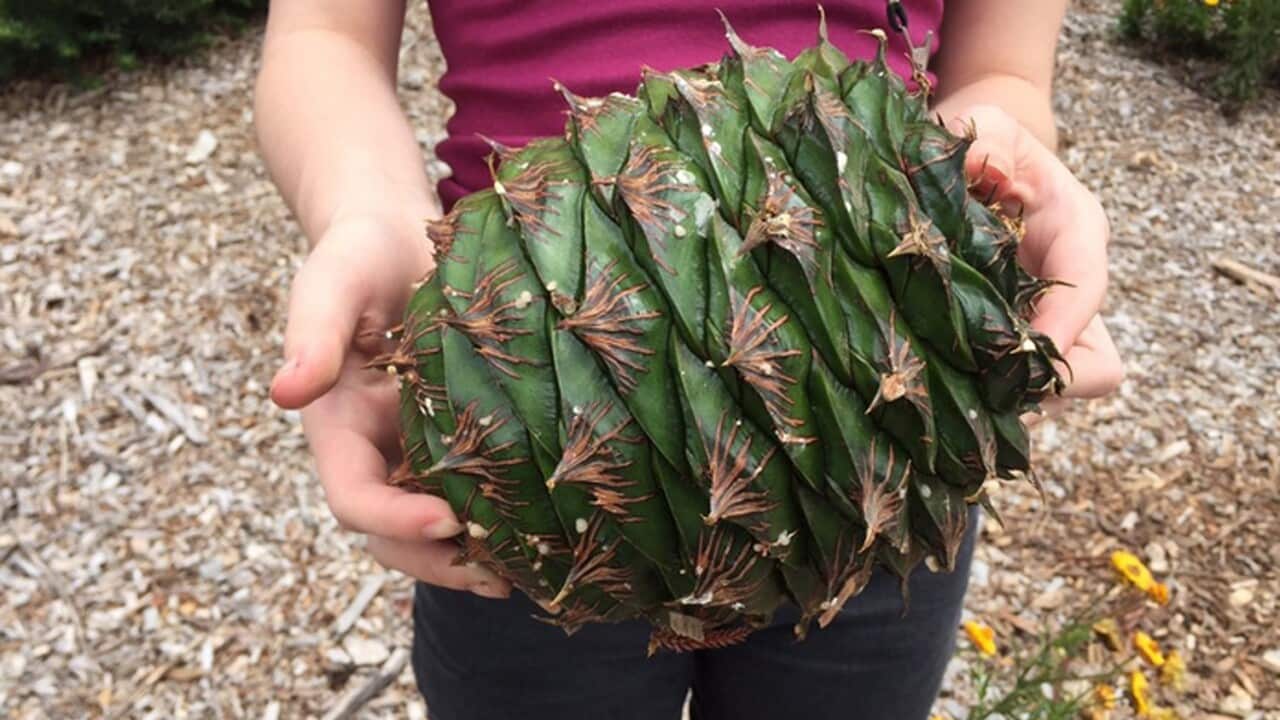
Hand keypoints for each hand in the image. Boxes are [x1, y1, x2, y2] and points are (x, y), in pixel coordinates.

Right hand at [271, 213, 510, 598]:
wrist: (396, 238)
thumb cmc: (359, 256)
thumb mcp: (332, 284)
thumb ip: (312, 335)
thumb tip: (284, 392)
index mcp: (337, 429)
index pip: (353, 496)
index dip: (392, 521)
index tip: (446, 521)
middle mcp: (376, 452)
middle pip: (393, 534)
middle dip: (438, 561)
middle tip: (498, 575)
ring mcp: (419, 449)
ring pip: (437, 525)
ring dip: (474, 555)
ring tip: (531, 569)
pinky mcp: (462, 437)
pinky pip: (477, 488)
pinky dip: (504, 515)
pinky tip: (550, 525)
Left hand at [946, 105, 1124, 420]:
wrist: (972, 164)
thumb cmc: (982, 141)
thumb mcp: (984, 124)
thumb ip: (982, 135)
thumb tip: (977, 166)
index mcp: (1076, 233)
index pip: (1090, 287)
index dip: (1064, 324)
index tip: (1024, 351)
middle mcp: (1068, 289)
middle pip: (1087, 368)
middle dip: (1039, 386)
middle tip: (972, 390)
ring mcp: (1039, 324)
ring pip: (1047, 392)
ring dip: (1000, 400)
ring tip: (939, 394)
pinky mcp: (1004, 346)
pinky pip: (1004, 391)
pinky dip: (971, 397)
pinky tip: (923, 386)